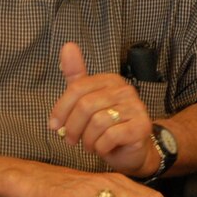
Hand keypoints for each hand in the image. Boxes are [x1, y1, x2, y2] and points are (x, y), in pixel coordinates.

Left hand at [49, 42, 156, 175]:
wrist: (132, 150)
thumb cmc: (107, 126)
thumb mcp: (88, 100)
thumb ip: (76, 76)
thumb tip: (67, 46)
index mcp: (110, 81)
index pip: (78, 88)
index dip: (61, 109)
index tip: (54, 126)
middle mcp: (125, 90)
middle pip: (85, 106)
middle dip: (73, 128)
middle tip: (70, 140)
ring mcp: (136, 108)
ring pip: (97, 122)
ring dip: (88, 140)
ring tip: (90, 145)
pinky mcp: (142, 126)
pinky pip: (111, 136)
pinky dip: (101, 147)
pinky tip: (103, 148)